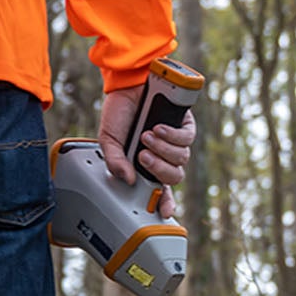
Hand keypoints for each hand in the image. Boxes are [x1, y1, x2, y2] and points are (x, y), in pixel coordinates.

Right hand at [99, 86, 196, 219]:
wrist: (128, 83)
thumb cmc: (119, 111)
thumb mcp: (109, 139)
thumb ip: (115, 160)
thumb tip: (127, 179)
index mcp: (145, 163)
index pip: (159, 189)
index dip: (164, 202)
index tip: (163, 212)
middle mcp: (163, 155)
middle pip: (174, 177)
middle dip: (159, 169)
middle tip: (143, 156)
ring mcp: (175, 141)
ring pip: (181, 159)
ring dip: (163, 149)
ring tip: (147, 135)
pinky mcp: (185, 125)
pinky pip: (186, 139)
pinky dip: (172, 135)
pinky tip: (158, 127)